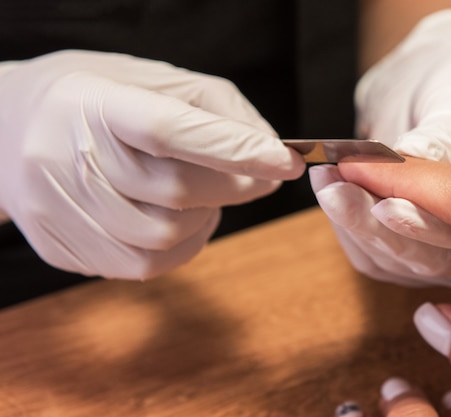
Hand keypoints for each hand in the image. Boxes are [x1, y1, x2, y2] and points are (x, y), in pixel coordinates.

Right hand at [0, 50, 304, 278]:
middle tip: (260, 176)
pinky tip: (181, 220)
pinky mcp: (60, 246)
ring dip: (207, 219)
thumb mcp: (157, 81)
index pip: (171, 130)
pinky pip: (143, 266)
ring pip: (164, 237)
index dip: (234, 150)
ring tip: (207, 196)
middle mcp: (66, 157)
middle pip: (176, 191)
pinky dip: (181, 247)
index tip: (286, 162)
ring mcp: (57, 208)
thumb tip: (270, 152)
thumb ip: (220, 112)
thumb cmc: (97, 98)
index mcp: (93, 103)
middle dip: (236, 188)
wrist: (9, 127)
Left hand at [311, 10, 450, 286]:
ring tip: (326, 180)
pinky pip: (367, 251)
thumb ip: (445, 141)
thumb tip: (415, 159)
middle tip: (336, 191)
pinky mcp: (395, 241)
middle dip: (371, 225)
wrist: (435, 78)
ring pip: (387, 257)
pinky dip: (343, 221)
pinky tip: (329, 188)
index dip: (421, 226)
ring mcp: (431, 245)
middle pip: (420, 258)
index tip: (384, 204)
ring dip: (349, 220)